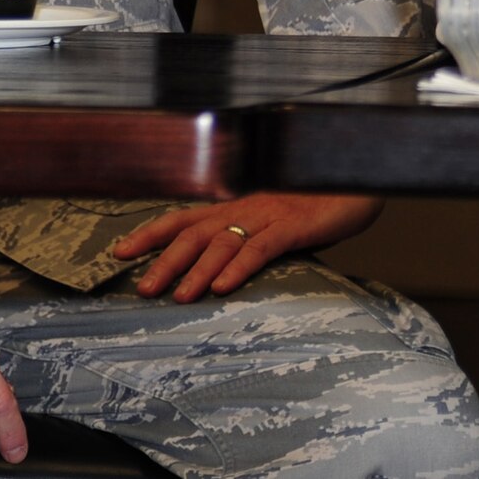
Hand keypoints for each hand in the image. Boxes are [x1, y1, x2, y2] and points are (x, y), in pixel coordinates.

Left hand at [112, 192, 382, 301]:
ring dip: (198, 270)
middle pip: (196, 233)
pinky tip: (225, 286)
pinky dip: (240, 266)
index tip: (120, 251)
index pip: (184, 218)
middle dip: (166, 261)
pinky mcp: (295, 225)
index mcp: (237, 207)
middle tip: (143, 289)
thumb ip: (247, 241)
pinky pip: (262, 247)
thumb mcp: (274, 223)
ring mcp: (270, 214)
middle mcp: (246, 208)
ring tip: (179, 296)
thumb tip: (218, 270)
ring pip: (224, 242)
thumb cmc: (317, 206)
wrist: (358, 182)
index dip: (152, 233)